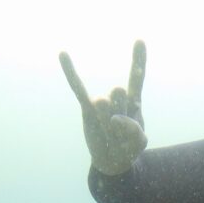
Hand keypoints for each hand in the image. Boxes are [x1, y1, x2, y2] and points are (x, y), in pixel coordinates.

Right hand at [59, 40, 147, 175]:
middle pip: (119, 94)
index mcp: (132, 101)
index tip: (139, 40)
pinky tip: (63, 54)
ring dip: (107, 125)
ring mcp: (100, 102)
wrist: (112, 162)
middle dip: (121, 116)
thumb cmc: (128, 148)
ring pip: (103, 103)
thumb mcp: (140, 142)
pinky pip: (77, 88)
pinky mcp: (86, 109)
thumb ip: (134, 129)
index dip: (138, 61)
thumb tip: (115, 118)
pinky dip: (70, 72)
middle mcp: (116, 97)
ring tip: (110, 137)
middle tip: (121, 134)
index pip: (136, 78)